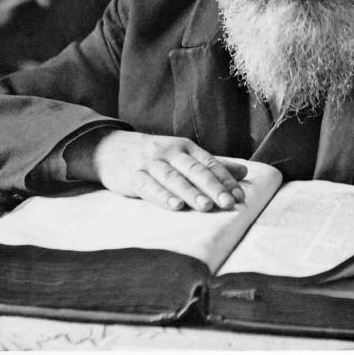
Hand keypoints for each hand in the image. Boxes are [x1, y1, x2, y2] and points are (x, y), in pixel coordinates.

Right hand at [65, 129, 246, 211]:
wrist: (109, 147)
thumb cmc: (153, 155)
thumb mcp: (182, 155)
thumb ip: (212, 165)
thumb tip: (244, 172)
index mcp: (186, 147)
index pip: (209, 163)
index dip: (225, 180)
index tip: (240, 196)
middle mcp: (170, 152)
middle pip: (194, 170)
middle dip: (212, 187)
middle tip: (228, 203)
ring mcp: (150, 163)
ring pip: (173, 178)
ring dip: (191, 193)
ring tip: (206, 207)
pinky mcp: (132, 176)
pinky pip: (149, 186)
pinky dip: (162, 196)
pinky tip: (175, 207)